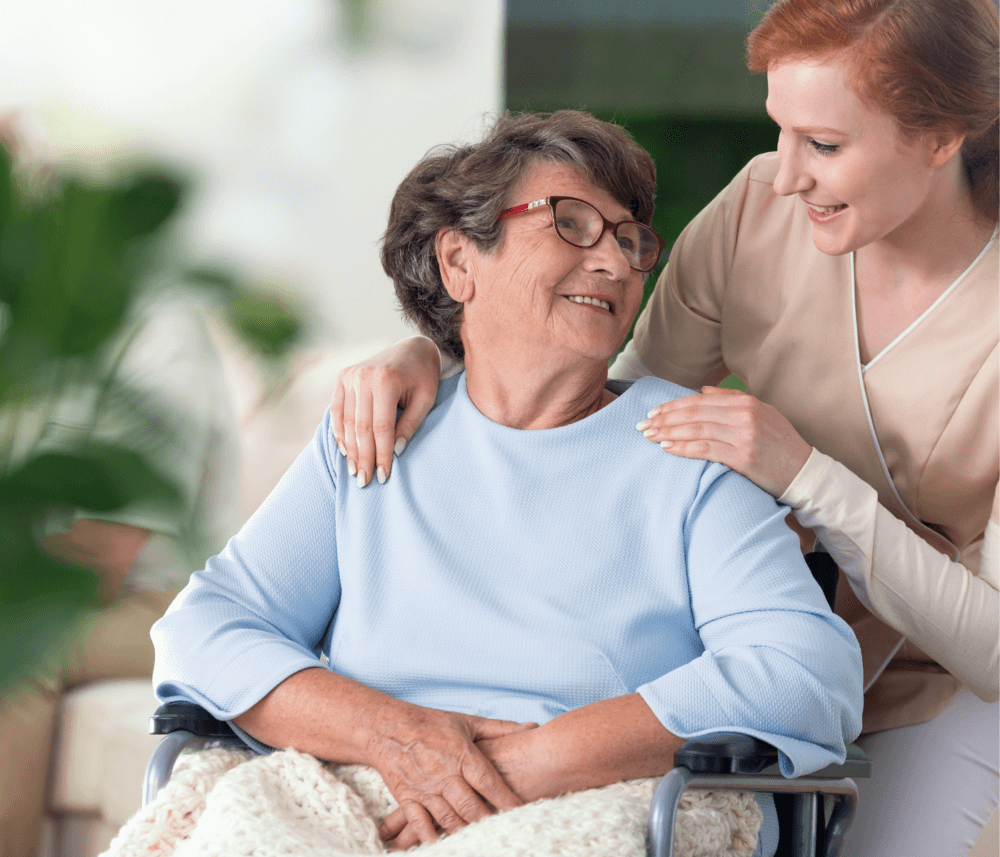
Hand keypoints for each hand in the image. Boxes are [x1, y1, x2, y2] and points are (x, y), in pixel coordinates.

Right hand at [330, 336, 440, 486]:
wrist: (412, 347)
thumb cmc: (423, 376)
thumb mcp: (426, 399)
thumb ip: (410, 425)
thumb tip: (396, 452)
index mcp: (386, 381)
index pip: (381, 428)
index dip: (382, 455)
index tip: (384, 476)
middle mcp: (363, 377)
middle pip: (361, 428)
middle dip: (364, 458)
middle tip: (365, 482)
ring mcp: (349, 375)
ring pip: (347, 422)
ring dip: (350, 450)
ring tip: (355, 472)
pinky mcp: (342, 377)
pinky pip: (337, 410)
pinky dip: (340, 432)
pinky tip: (346, 451)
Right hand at [369, 707, 536, 847]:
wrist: (388, 727)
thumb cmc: (431, 723)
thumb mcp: (467, 722)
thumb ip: (500, 728)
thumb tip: (531, 726)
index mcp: (461, 753)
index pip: (489, 782)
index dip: (506, 800)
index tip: (521, 812)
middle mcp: (444, 773)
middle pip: (471, 806)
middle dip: (488, 822)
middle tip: (504, 833)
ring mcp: (425, 788)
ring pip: (449, 819)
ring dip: (465, 832)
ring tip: (481, 842)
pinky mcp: (407, 798)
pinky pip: (420, 823)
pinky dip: (430, 838)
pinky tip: (441, 847)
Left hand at [635, 386, 811, 496]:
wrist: (804, 473)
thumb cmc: (780, 445)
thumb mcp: (762, 413)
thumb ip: (731, 400)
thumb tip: (701, 390)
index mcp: (746, 401)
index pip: (699, 400)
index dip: (672, 406)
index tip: (653, 412)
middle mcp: (745, 414)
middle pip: (693, 413)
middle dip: (664, 418)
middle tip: (643, 425)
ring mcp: (744, 435)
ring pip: (696, 429)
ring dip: (668, 432)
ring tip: (650, 436)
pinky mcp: (744, 456)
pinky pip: (705, 449)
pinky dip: (683, 447)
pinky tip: (667, 447)